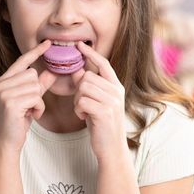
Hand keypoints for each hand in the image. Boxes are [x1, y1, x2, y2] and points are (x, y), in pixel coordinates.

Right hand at [0, 40, 56, 153]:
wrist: (6, 142)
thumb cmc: (17, 121)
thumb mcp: (29, 100)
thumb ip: (39, 85)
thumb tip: (51, 71)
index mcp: (3, 80)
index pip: (22, 61)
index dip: (36, 52)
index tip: (48, 43)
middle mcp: (1, 84)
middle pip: (33, 75)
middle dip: (37, 91)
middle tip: (29, 106)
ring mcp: (4, 93)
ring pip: (36, 87)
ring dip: (38, 101)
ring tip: (29, 111)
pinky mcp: (11, 103)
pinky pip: (36, 98)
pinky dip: (39, 108)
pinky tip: (30, 116)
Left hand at [72, 41, 127, 161]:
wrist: (111, 149)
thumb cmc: (102, 125)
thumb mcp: (97, 103)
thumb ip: (90, 87)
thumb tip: (79, 71)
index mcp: (117, 87)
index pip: (103, 64)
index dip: (91, 53)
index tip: (80, 45)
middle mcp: (117, 91)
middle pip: (87, 77)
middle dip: (78, 90)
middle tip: (82, 105)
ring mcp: (112, 101)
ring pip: (83, 88)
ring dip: (77, 101)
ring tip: (84, 111)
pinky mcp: (104, 112)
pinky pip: (81, 101)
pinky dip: (78, 110)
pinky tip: (84, 118)